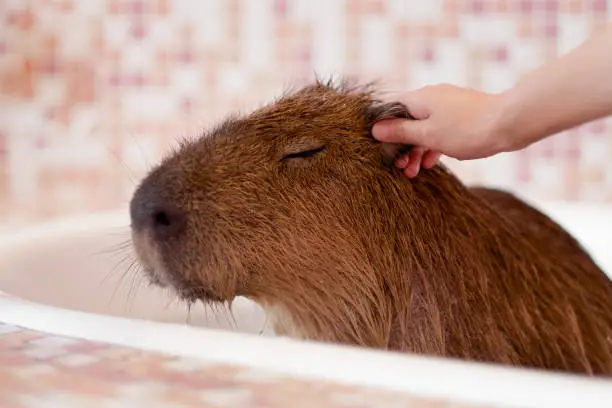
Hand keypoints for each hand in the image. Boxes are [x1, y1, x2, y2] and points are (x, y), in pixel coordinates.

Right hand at [372, 84, 506, 176]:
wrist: (509, 123)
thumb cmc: (466, 129)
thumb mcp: (428, 135)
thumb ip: (400, 132)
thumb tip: (376, 129)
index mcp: (419, 98)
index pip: (389, 110)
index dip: (382, 130)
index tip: (379, 151)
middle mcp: (431, 97)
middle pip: (406, 121)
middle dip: (400, 146)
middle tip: (398, 169)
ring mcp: (447, 105)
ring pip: (423, 128)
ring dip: (416, 150)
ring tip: (413, 173)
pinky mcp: (461, 115)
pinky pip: (438, 129)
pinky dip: (431, 145)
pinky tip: (430, 162)